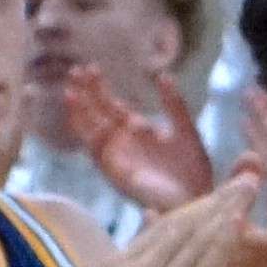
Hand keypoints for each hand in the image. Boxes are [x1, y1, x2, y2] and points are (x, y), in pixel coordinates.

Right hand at [58, 66, 211, 218]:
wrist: (197, 199)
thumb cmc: (193, 170)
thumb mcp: (185, 129)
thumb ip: (174, 104)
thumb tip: (163, 75)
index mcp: (138, 131)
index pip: (111, 106)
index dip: (99, 88)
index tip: (90, 68)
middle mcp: (123, 144)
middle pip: (97, 115)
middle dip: (86, 95)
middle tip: (74, 70)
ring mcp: (118, 158)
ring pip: (91, 132)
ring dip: (80, 113)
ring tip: (69, 92)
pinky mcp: (117, 174)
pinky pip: (98, 154)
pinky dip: (90, 136)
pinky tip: (84, 120)